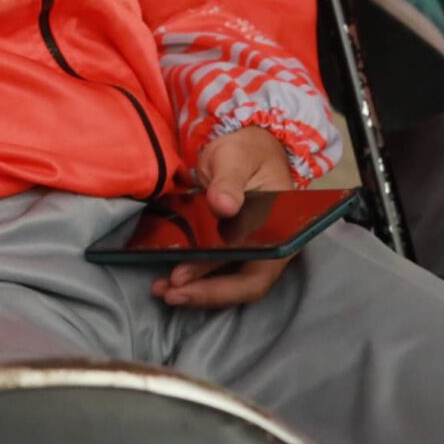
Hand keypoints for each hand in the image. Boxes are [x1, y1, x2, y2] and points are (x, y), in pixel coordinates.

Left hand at [153, 127, 296, 309]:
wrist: (246, 149)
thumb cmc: (246, 152)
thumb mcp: (236, 158)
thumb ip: (229, 180)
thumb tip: (224, 205)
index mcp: (281, 231)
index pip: (255, 268)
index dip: (222, 282)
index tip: (183, 277)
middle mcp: (271, 249)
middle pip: (243, 284)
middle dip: (204, 294)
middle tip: (167, 293)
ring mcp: (253, 252)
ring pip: (230, 283)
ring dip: (197, 291)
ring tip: (162, 290)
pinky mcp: (235, 250)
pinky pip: (219, 271)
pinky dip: (196, 279)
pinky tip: (169, 281)